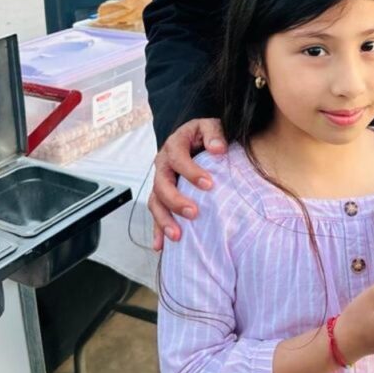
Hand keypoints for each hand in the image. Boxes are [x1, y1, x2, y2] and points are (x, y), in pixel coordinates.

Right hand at [148, 118, 226, 250]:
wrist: (199, 139)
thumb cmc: (206, 134)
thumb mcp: (212, 126)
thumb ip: (214, 134)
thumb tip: (218, 149)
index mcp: (175, 145)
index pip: (178, 158)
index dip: (191, 171)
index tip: (208, 184)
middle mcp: (163, 164)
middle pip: (162, 184)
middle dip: (175, 201)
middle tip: (193, 213)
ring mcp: (161, 181)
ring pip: (155, 202)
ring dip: (164, 220)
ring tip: (177, 236)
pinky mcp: (163, 196)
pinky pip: (157, 213)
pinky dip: (158, 230)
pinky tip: (161, 246)